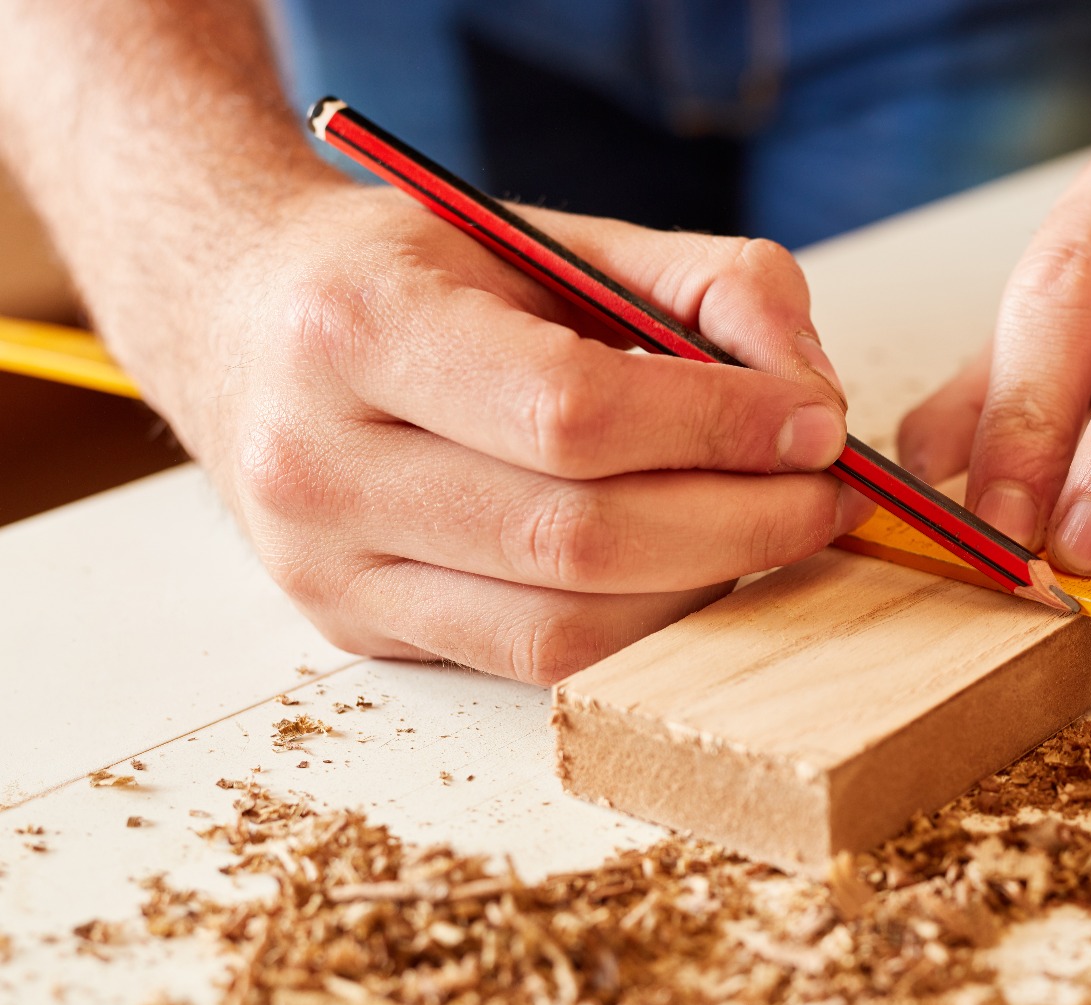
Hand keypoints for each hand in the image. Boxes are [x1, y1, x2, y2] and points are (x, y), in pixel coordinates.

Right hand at [126, 182, 862, 683]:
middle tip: (830, 494)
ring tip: (774, 529)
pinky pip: (535, 661)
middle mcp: (317, 461)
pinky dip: (644, 622)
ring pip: (564, 628)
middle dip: (741, 523)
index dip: (717, 428)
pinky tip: (694, 568)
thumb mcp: (552, 233)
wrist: (236, 320)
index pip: (570, 411)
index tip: (817, 423)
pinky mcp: (355, 630)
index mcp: (357, 327)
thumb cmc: (415, 273)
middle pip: (578, 539)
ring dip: (707, 585)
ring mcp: (326, 566)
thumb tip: (814, 396)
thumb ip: (705, 285)